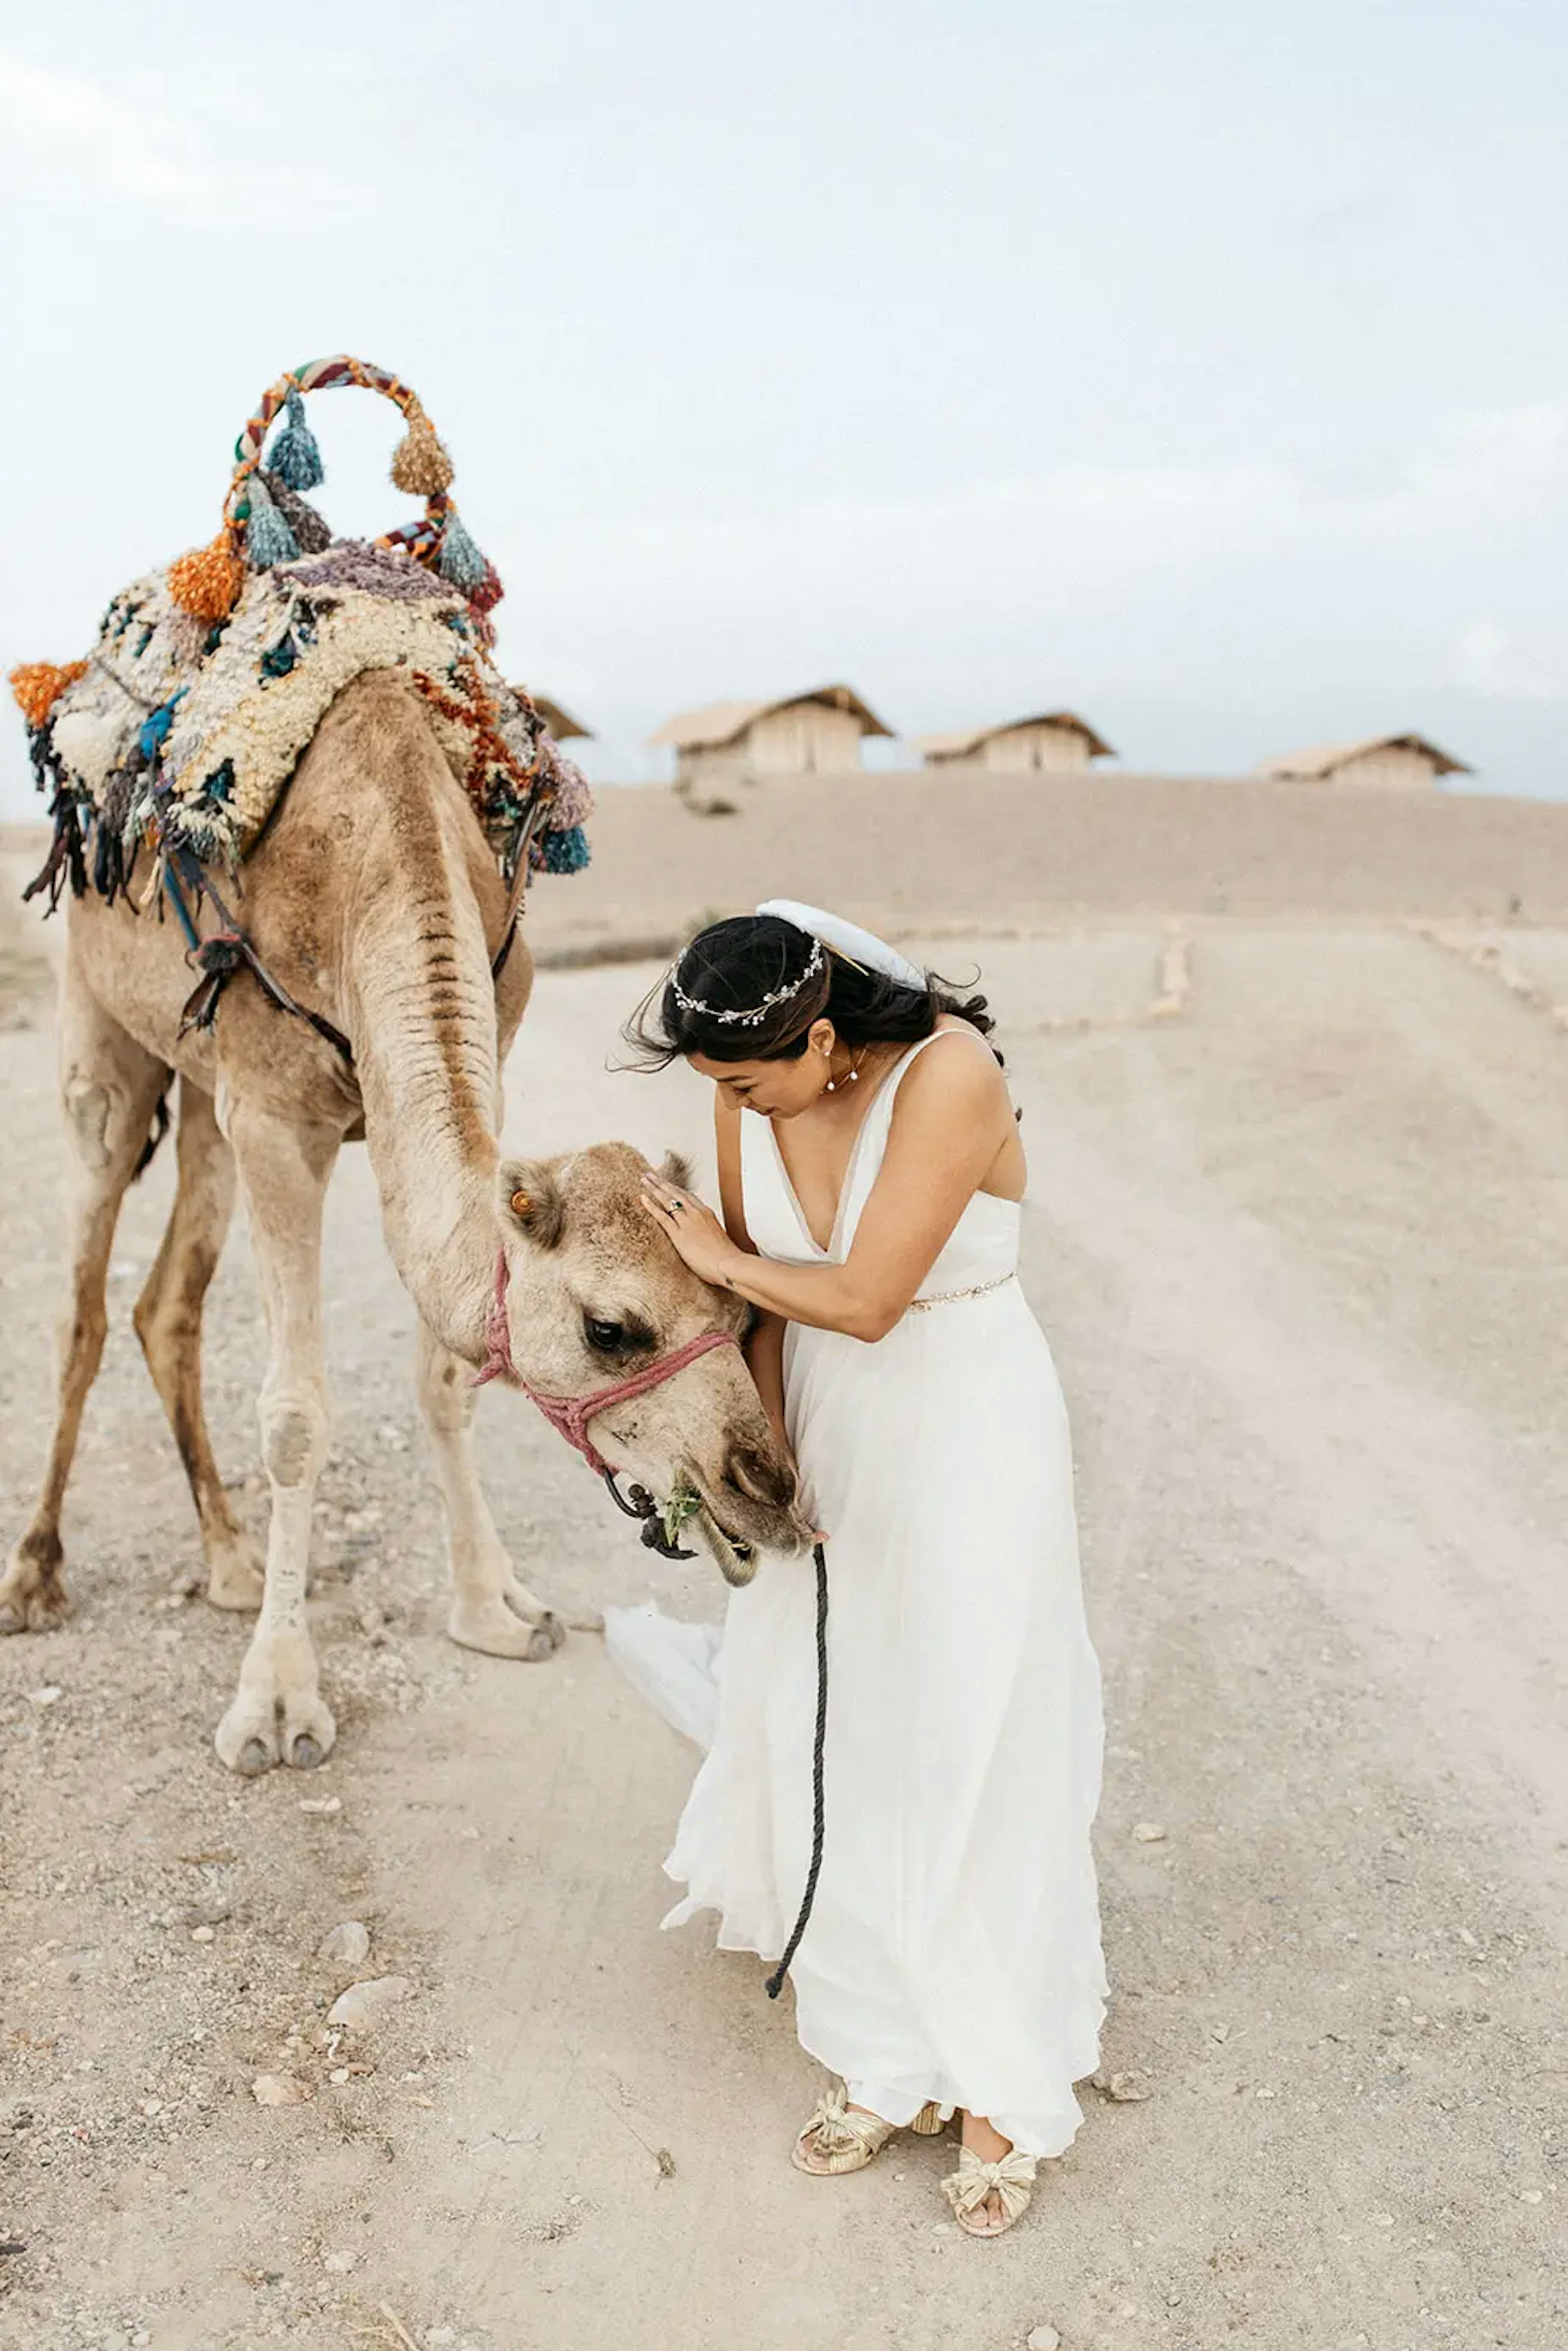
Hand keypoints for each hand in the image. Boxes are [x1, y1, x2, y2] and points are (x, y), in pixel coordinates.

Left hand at [639, 1170, 741, 1288]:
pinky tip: (642, 1197)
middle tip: (650, 1175)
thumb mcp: (719, 1240)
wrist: (730, 1264)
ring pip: (667, 1199)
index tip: (667, 1184)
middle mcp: (697, 1213)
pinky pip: (662, 1216)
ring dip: (654, 1188)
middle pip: (676, 1193)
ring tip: (643, 1180)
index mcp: (707, 1214)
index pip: (688, 1197)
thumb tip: (707, 1239)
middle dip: (662, 1183)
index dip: (676, 1189)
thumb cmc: (727, 1258)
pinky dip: (651, 1205)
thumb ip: (710, 1235)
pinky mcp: (679, 1234)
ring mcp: (687, 1222)